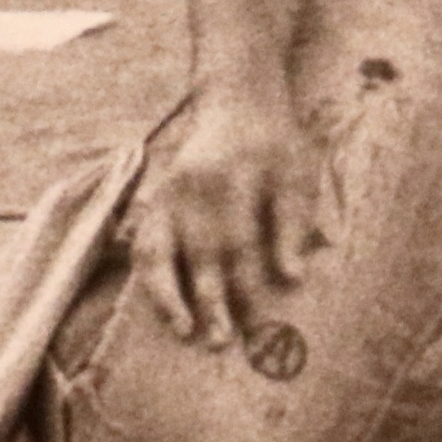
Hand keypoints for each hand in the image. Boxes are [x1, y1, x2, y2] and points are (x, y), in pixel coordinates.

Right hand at [128, 84, 329, 351]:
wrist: (238, 99)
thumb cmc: (276, 142)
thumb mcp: (297, 173)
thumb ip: (293, 224)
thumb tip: (292, 278)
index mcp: (235, 175)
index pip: (240, 244)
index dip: (249, 288)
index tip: (262, 327)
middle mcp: (194, 185)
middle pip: (200, 253)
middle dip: (210, 301)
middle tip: (222, 343)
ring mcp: (169, 191)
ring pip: (158, 250)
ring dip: (168, 293)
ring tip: (183, 330)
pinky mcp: (156, 198)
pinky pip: (144, 243)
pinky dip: (149, 276)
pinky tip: (164, 305)